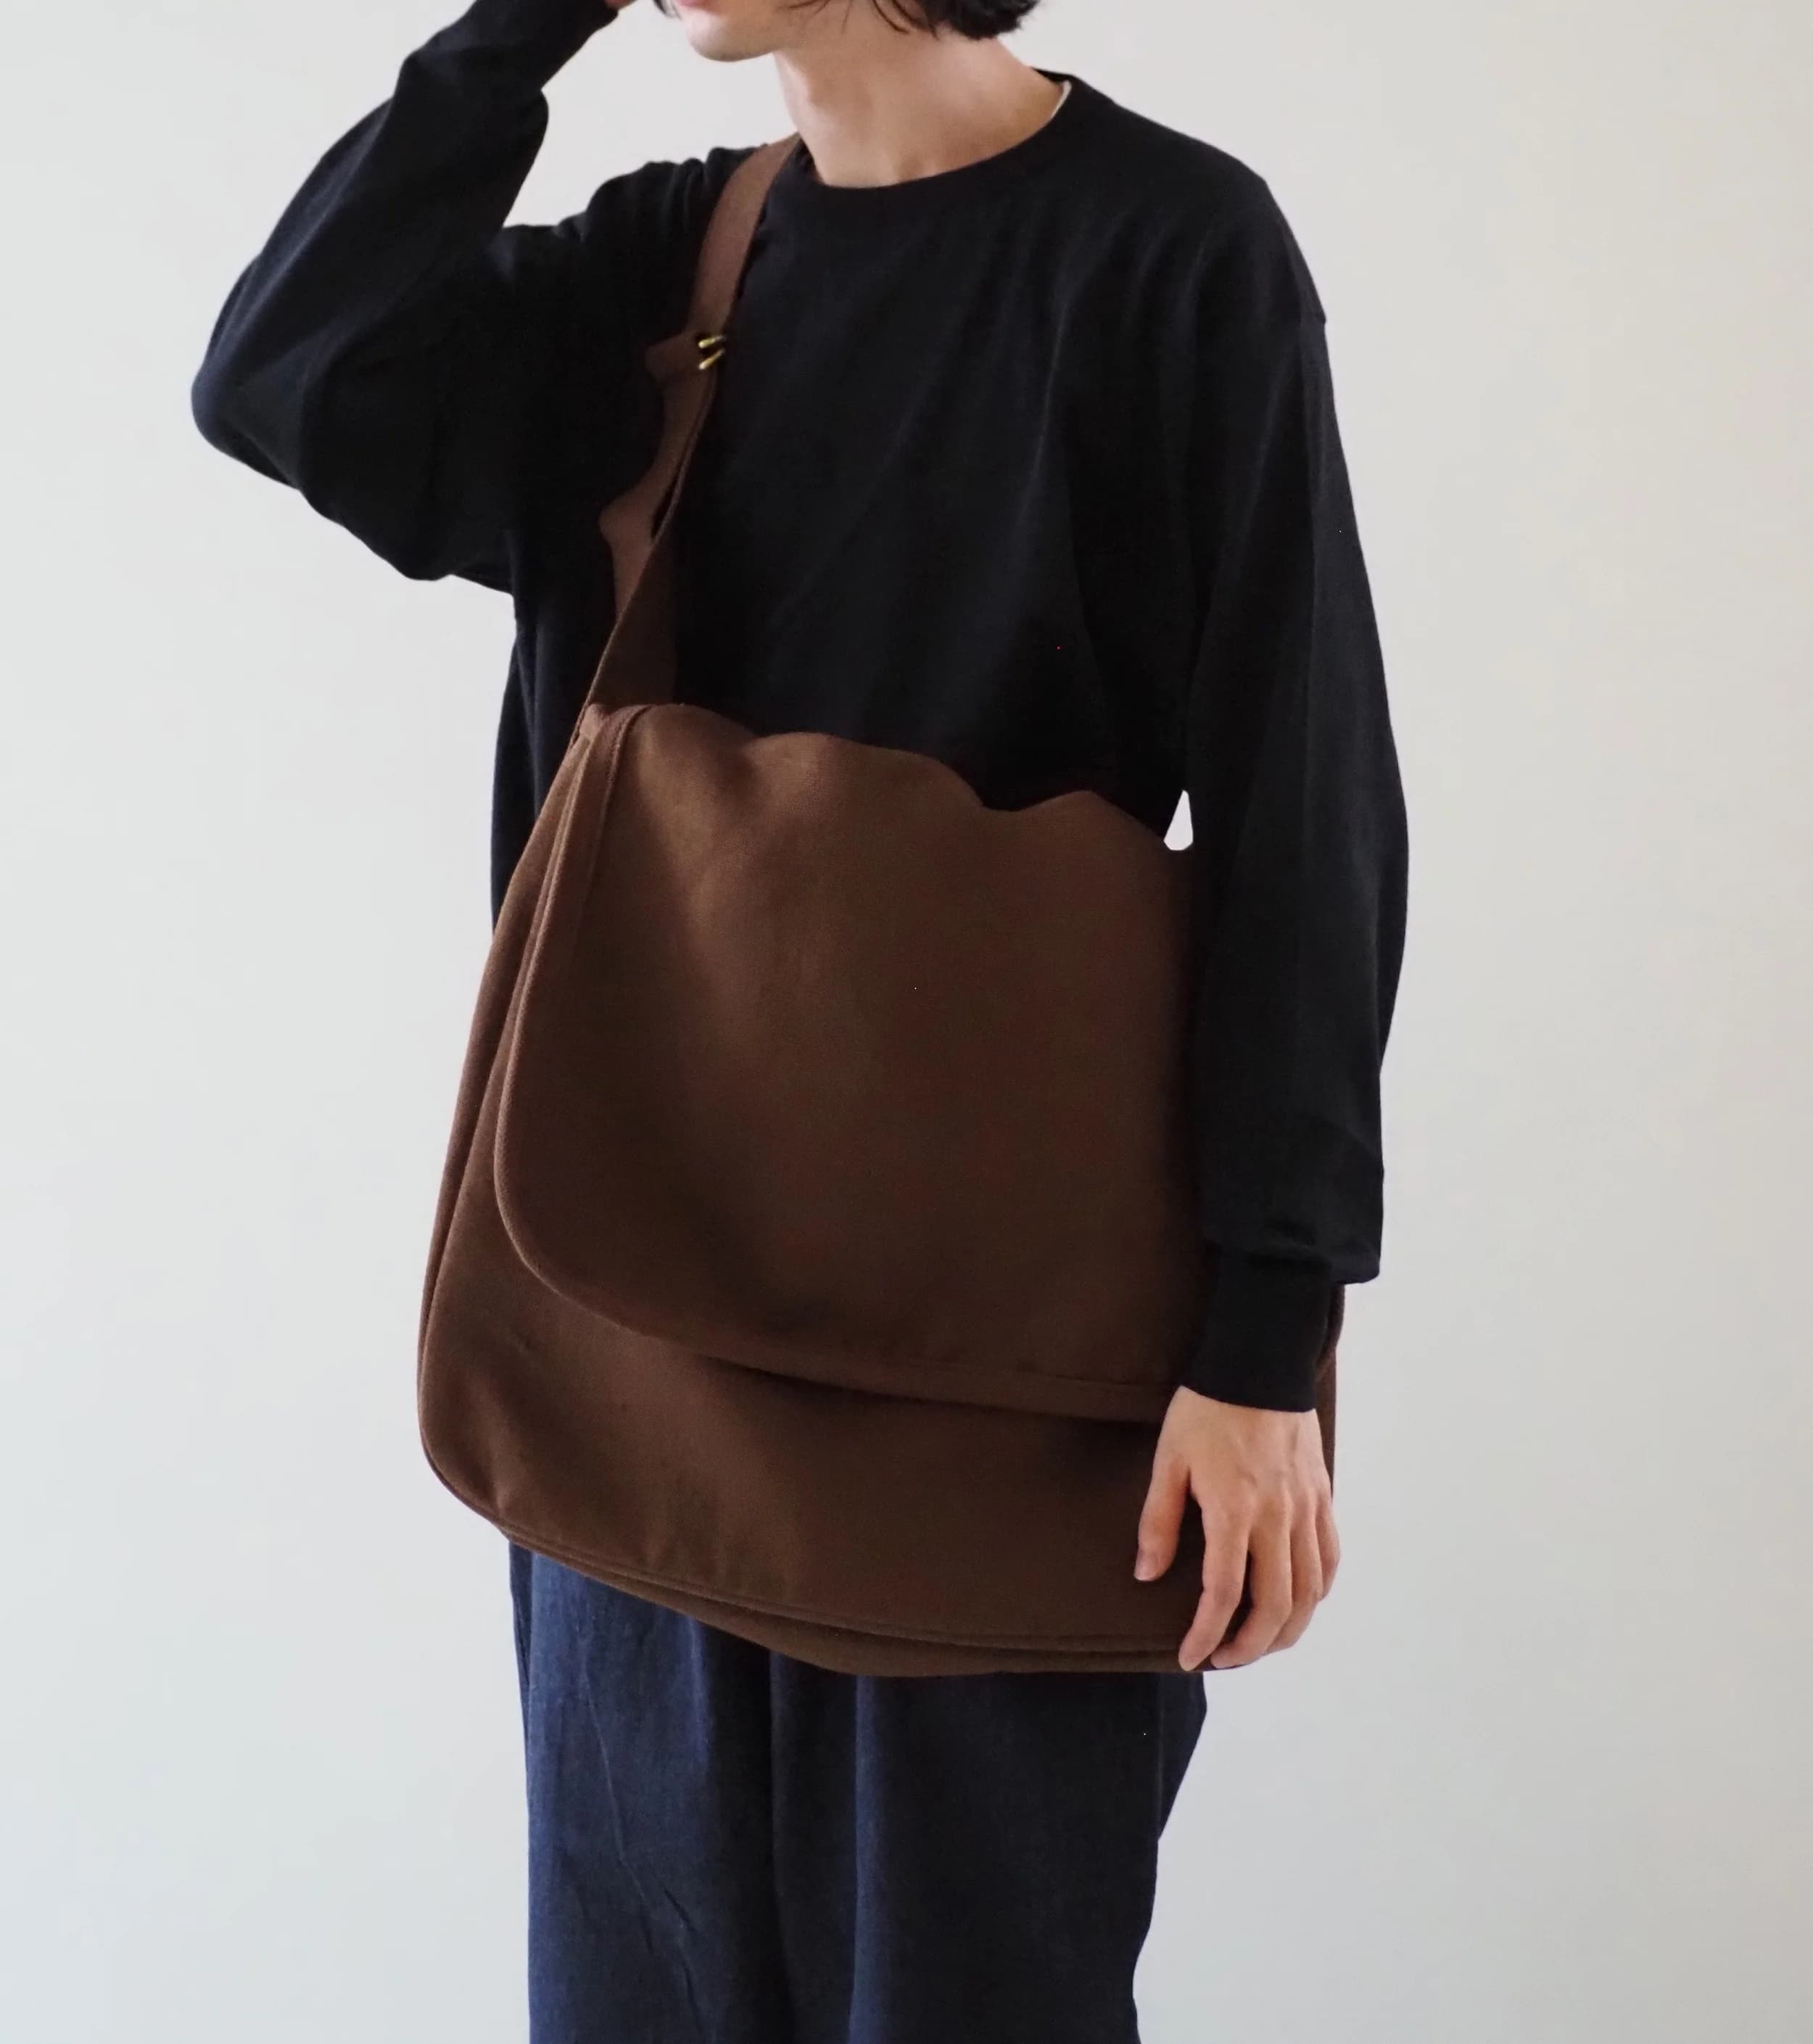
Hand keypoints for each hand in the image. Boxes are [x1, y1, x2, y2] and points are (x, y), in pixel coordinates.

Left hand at [1134, 1386, 1338, 1671]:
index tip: (1190, 1657)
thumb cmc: (1206, 1409)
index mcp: (1235, 1510)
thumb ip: (1159, 1521)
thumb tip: (1148, 1573)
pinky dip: (1317, 1593)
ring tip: (1259, 1644)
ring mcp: (1306, 1509)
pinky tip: (1299, 1604)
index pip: (1224, 1594)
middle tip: (1223, 1659)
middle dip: (1249, 1646)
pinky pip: (1328, 1558)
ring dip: (1288, 1630)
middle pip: (1276, 1606)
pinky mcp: (1322, 1497)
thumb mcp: (1169, 1460)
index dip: (1206, 1634)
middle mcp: (1278, 1518)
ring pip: (1310, 1591)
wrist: (1259, 1363)